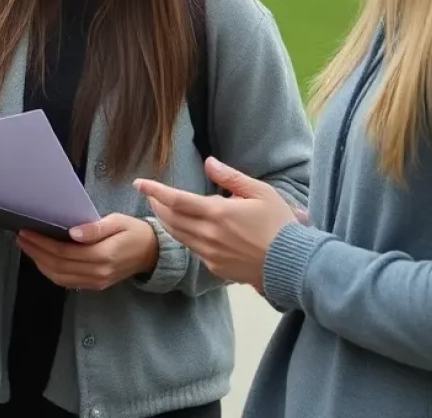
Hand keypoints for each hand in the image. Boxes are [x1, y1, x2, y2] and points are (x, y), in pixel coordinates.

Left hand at [16, 214, 157, 291]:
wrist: (151, 252)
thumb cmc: (132, 231)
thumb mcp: (117, 222)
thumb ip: (95, 228)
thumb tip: (72, 232)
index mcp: (103, 255)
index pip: (64, 252)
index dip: (43, 243)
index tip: (27, 231)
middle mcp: (97, 273)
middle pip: (58, 266)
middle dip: (36, 252)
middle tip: (21, 237)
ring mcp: (96, 282)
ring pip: (60, 277)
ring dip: (40, 263)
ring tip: (27, 247)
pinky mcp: (95, 285)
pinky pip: (67, 282)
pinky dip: (51, 272)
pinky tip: (42, 259)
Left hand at [134, 157, 297, 291]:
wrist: (293, 266)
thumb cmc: (279, 225)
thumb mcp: (260, 192)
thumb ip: (230, 177)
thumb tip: (208, 162)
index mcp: (217, 214)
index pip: (176, 200)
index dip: (154, 190)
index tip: (138, 182)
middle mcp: (208, 236)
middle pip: (171, 219)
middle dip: (156, 204)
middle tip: (148, 192)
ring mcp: (210, 255)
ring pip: (178, 235)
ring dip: (166, 220)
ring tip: (160, 207)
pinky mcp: (215, 268)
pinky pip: (192, 249)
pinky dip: (182, 235)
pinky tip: (184, 227)